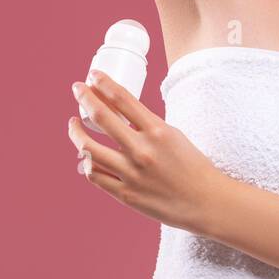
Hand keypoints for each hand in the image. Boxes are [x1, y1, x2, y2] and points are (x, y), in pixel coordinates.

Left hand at [67, 69, 228, 234]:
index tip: (93, 75)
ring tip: (74, 124)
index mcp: (158, 131)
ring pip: (89, 149)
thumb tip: (118, 114)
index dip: (103, 83)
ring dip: (76, 133)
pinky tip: (85, 156)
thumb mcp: (173, 135)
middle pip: (102, 117)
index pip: (123, 98)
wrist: (205, 202)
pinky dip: (87, 163)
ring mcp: (132, 174)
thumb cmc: (192, 166)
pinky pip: (95, 176)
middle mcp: (142, 150)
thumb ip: (146, 125)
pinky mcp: (125, 194)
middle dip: (84, 98)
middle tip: (77, 89)